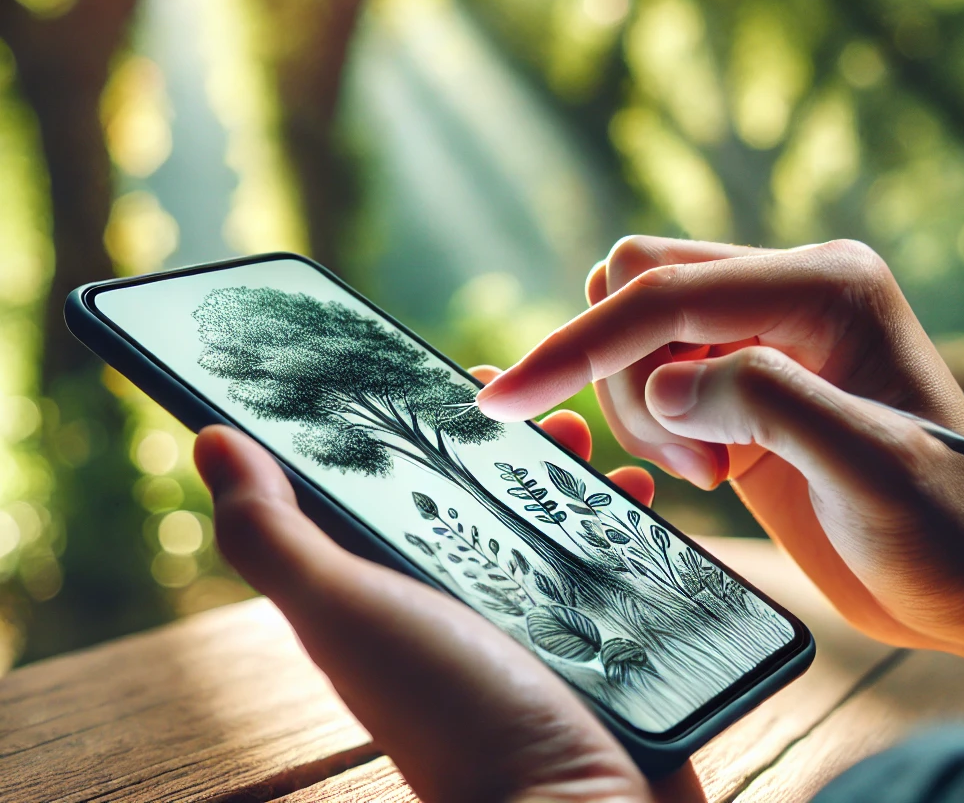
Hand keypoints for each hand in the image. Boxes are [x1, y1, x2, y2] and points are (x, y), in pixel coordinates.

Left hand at [193, 412, 700, 802]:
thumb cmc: (448, 713)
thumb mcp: (342, 612)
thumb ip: (272, 534)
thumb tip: (210, 438)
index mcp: (389, 577)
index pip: (386, 476)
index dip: (401, 417)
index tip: (433, 367)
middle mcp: (453, 588)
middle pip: (473, 484)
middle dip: (497, 431)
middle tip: (525, 397)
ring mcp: (527, 608)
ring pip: (543, 507)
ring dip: (561, 462)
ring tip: (580, 435)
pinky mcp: (594, 626)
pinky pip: (607, 548)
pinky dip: (619, 511)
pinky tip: (636, 489)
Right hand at [476, 237, 963, 671]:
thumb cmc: (948, 527)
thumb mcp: (871, 468)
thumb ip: (764, 403)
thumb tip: (662, 385)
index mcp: (823, 285)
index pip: (667, 292)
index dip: (582, 344)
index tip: (509, 396)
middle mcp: (785, 290)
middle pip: (636, 288)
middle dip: (624, 377)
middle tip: (693, 464)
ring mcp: (756, 332)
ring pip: (632, 330)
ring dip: (639, 407)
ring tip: (709, 472)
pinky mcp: (736, 377)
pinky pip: (647, 372)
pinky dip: (646, 423)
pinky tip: (702, 469)